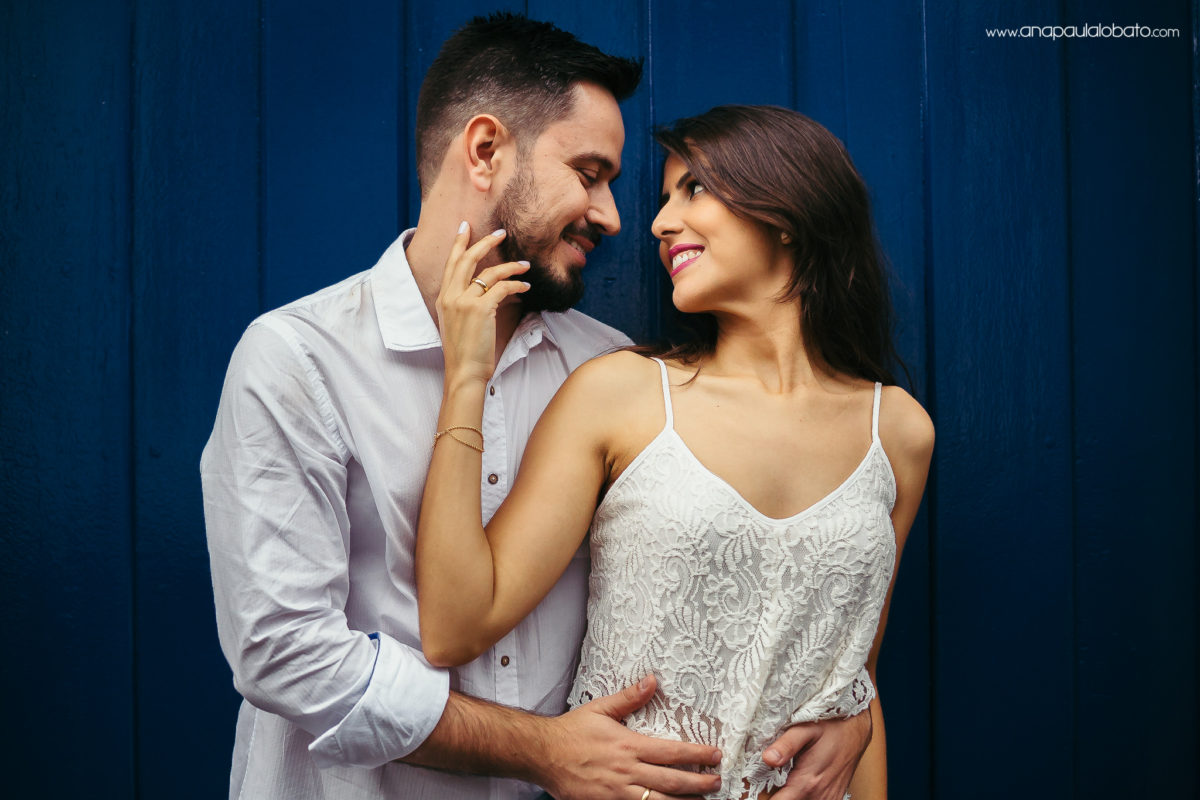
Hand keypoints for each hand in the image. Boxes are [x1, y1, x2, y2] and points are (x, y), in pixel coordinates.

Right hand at [435, 221, 530, 385]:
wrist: (464, 372)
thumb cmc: (464, 352)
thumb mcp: (456, 323)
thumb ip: (463, 303)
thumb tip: (482, 290)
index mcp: (443, 298)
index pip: (451, 264)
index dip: (458, 243)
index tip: (465, 226)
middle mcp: (450, 296)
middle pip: (467, 259)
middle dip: (485, 242)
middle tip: (501, 232)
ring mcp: (464, 302)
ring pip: (490, 272)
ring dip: (511, 266)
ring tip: (525, 265)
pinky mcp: (480, 309)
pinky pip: (502, 288)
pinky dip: (516, 284)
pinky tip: (525, 286)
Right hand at [536, 675, 722, 799]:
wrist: (542, 754)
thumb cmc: (571, 731)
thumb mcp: (600, 709)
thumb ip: (628, 698)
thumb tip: (651, 681)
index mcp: (629, 746)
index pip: (672, 752)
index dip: (697, 754)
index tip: (715, 755)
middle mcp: (627, 771)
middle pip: (672, 782)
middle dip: (699, 784)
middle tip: (717, 782)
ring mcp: (618, 793)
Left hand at [763, 709, 871, 799]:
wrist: (856, 729)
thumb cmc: (830, 726)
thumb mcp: (805, 728)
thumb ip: (786, 745)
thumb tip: (767, 759)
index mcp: (807, 782)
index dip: (765, 798)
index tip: (753, 791)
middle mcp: (819, 796)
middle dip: (777, 795)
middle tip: (773, 778)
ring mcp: (828, 799)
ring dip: (790, 795)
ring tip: (786, 778)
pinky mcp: (833, 798)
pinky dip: (803, 795)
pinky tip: (799, 782)